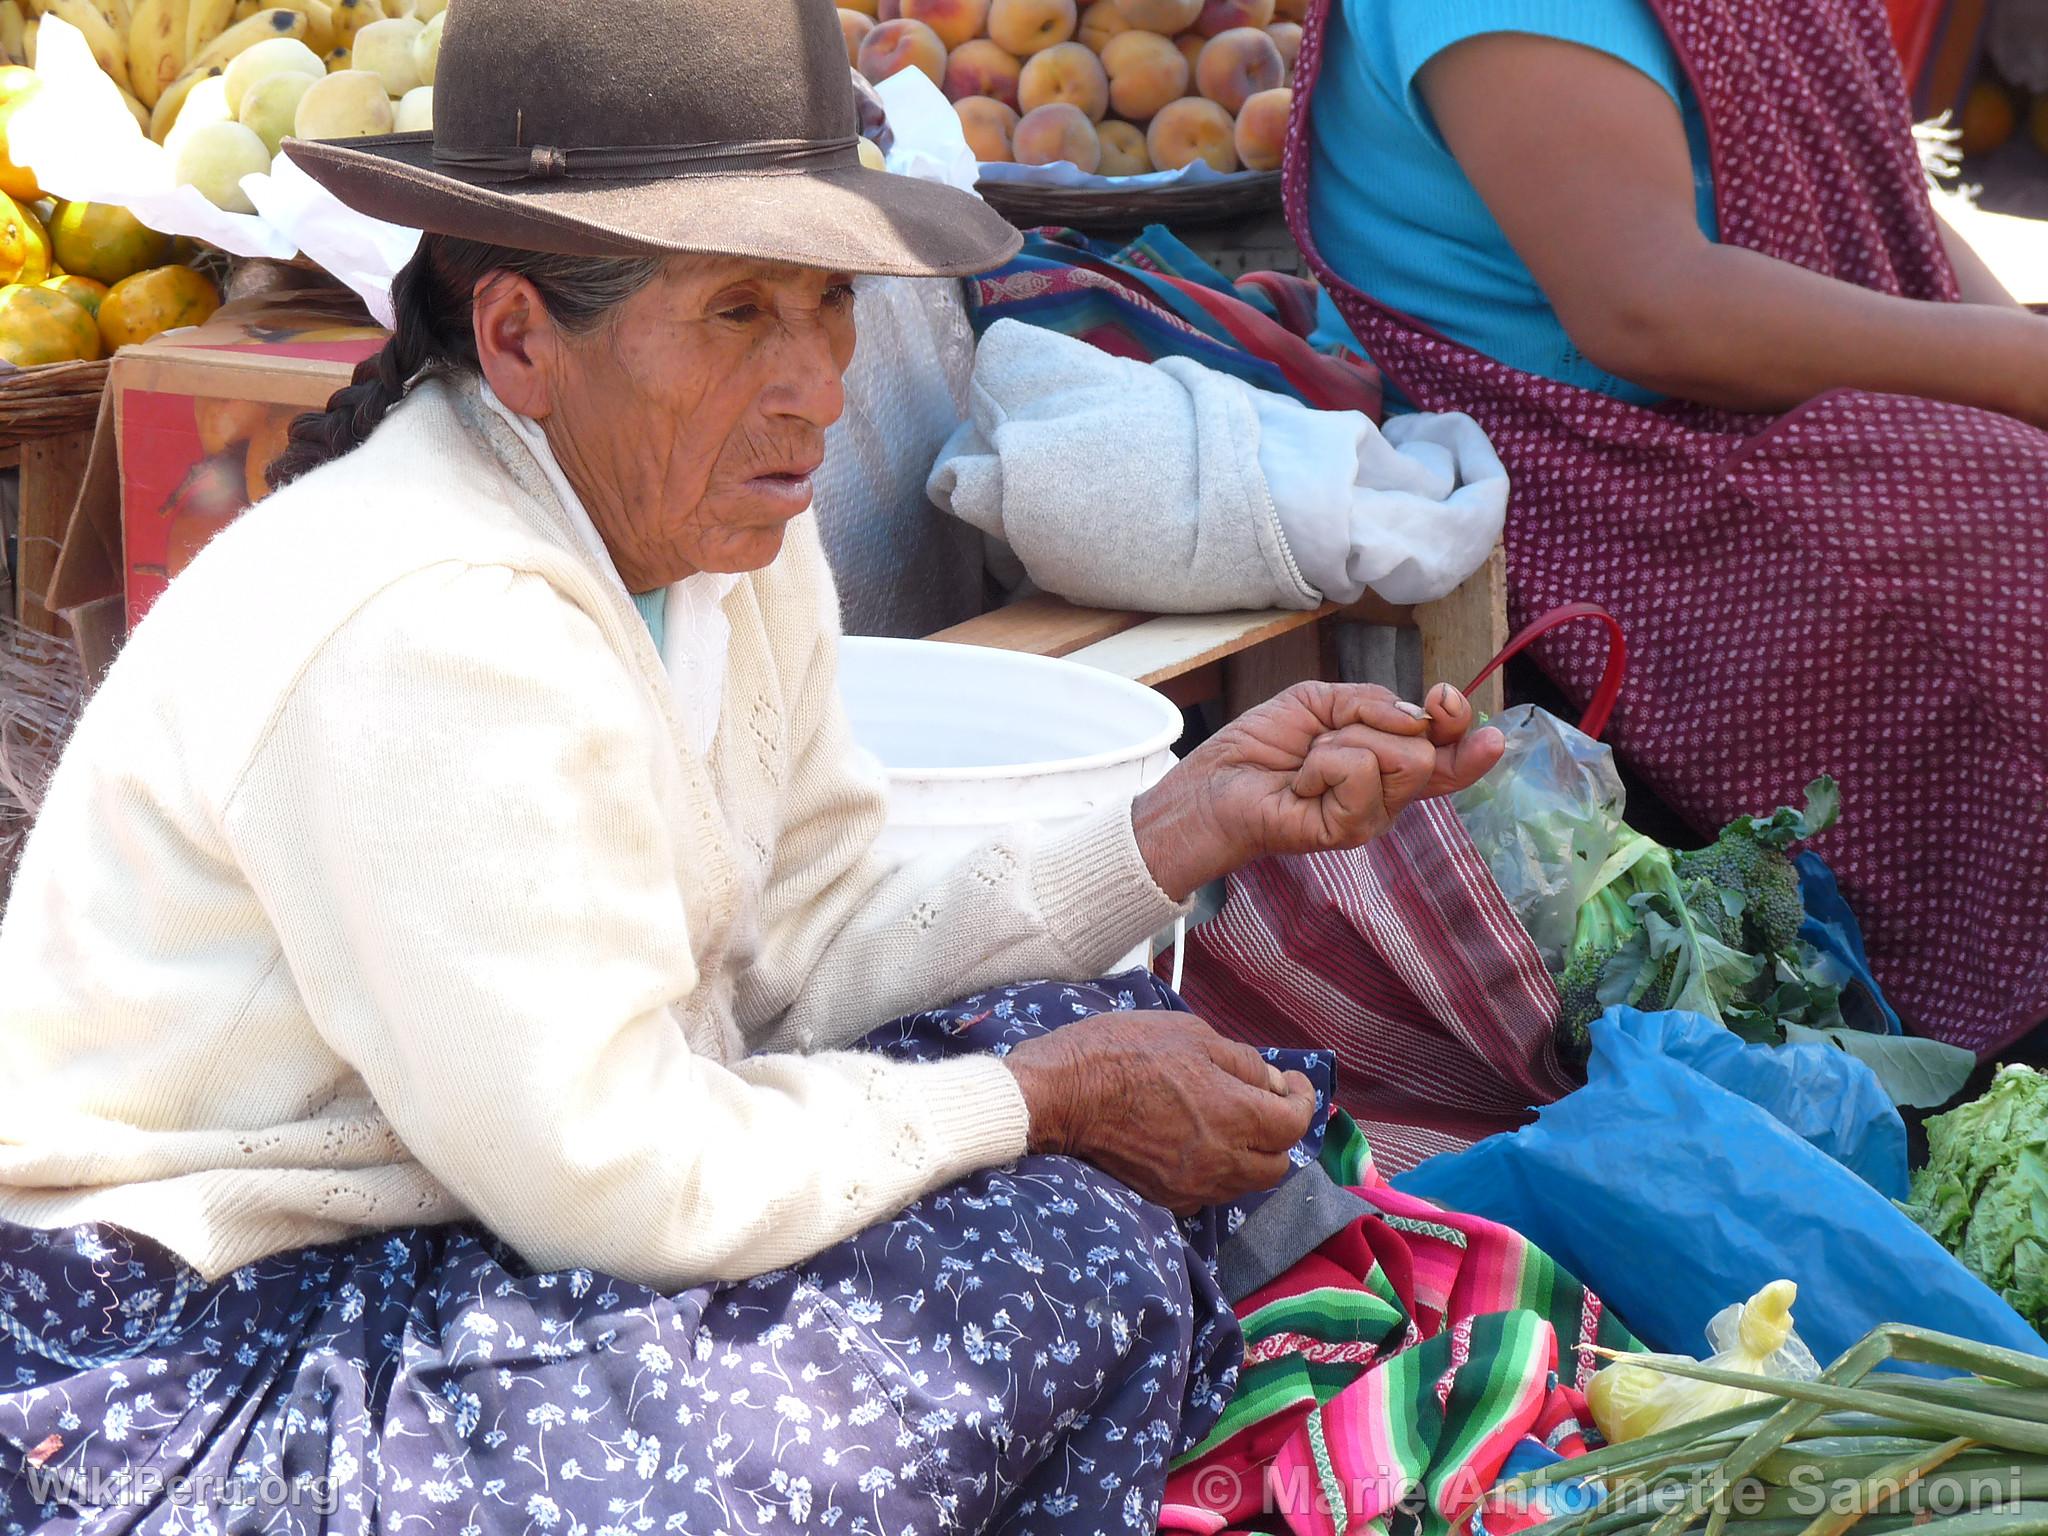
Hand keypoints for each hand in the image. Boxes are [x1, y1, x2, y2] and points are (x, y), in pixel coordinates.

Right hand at [1002, 1011, 1316, 1214]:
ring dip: (1248, 1156)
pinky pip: (1208, 1193)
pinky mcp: (1164, 1197)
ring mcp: (1192, 1185)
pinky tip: (1195, 1144)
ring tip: (1227, 1122)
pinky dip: (1214, 1172)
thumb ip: (1242, 1062)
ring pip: (1244, 1183)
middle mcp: (1221, 1160)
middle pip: (1277, 1164)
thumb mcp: (1190, 1033)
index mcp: (1234, 1114)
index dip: (1301, 1099)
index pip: (1295, 1123)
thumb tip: (1271, 1083)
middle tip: (1261, 1103)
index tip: (1291, 1082)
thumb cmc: (1121, 1053)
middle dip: (1277, 1134)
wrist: (1059, 1095)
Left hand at [1133, 682, 1505, 900]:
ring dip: (1345, 743)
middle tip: (1326, 739)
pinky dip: (1324, 763)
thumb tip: (1421, 717)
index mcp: (1387, 762)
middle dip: (1374, 724)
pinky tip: (1302, 782)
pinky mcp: (1350, 831)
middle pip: (1427, 749)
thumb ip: (1375, 704)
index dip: (1460, 727)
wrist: (1215, 781)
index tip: (1447, 700)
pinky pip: (1362, 771)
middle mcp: (1389, 794)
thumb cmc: (1263, 746)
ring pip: (1404, 758)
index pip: (1447, 752)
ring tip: (1309, 763)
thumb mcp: (1321, 702)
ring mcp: (1373, 817)